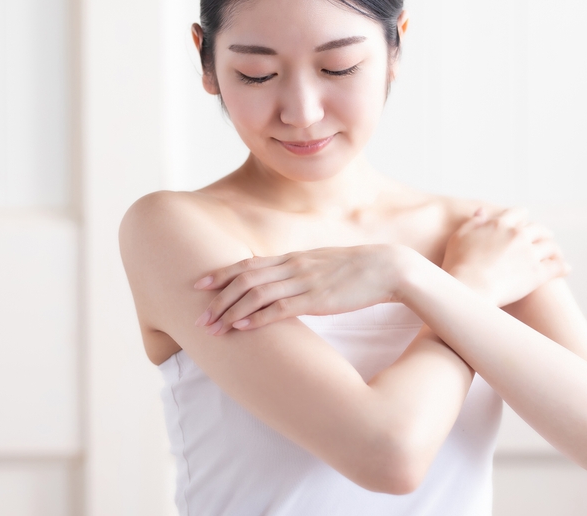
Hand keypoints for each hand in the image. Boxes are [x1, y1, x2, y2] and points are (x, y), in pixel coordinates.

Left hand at [192, 244, 411, 334]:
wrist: (387, 268)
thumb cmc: (354, 271)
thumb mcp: (319, 267)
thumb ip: (297, 273)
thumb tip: (278, 283)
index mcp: (292, 259)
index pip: (247, 264)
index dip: (220, 274)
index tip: (198, 285)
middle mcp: (293, 267)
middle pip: (245, 279)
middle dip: (218, 298)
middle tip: (199, 317)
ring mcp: (304, 282)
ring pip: (257, 293)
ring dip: (231, 311)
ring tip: (214, 327)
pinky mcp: (318, 299)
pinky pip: (281, 307)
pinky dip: (258, 317)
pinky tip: (242, 327)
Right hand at [441, 206, 570, 306]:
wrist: (468, 287)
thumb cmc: (458, 264)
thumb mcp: (459, 237)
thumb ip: (473, 222)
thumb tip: (483, 211)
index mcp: (499, 224)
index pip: (518, 213)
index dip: (522, 216)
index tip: (523, 221)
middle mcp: (517, 235)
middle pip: (538, 229)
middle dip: (542, 232)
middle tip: (544, 237)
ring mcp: (529, 254)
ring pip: (550, 246)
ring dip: (553, 249)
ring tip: (554, 254)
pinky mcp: (537, 273)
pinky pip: (556, 267)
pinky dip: (562, 266)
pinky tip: (565, 269)